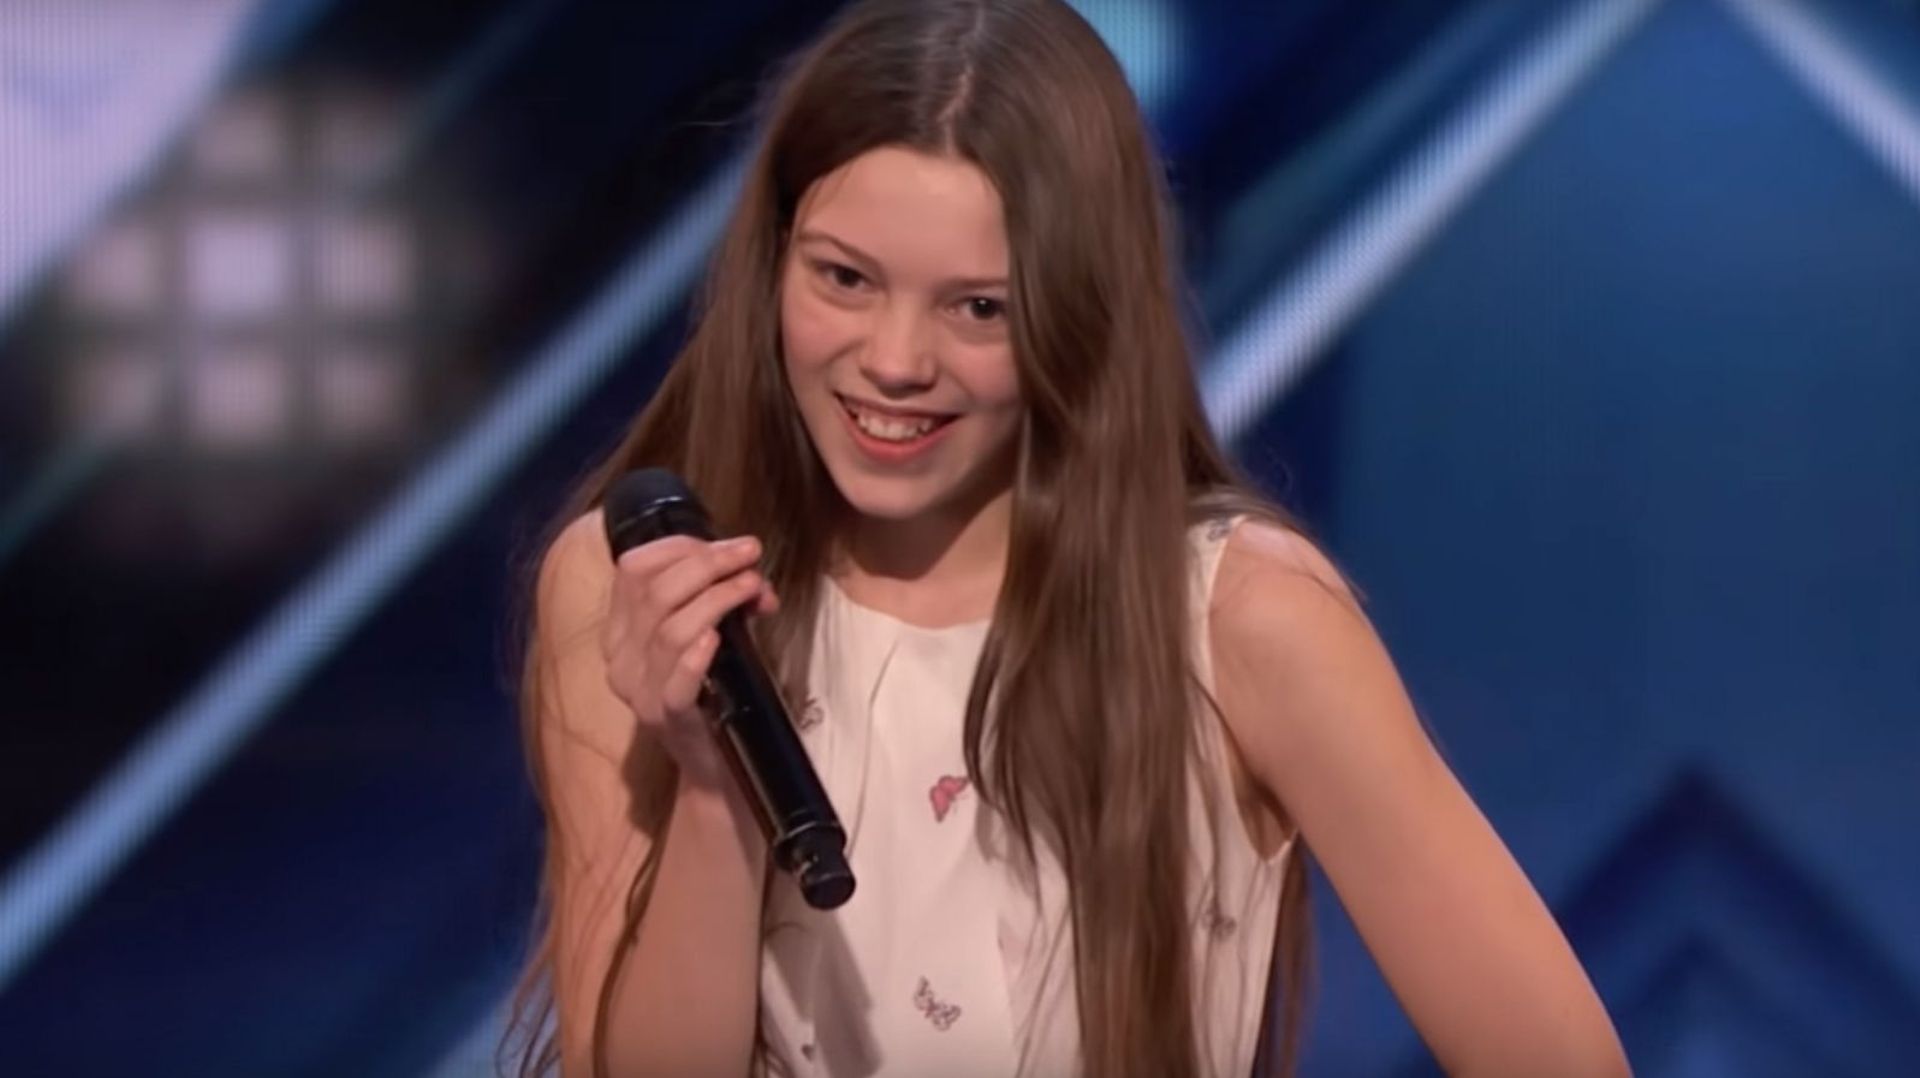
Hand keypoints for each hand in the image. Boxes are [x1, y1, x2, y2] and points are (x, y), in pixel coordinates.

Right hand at [601, 533, 779, 791]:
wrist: (711, 762)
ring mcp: (641, 691)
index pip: (632, 570)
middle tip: (751, 553)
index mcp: (619, 630)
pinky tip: (718, 638)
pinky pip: (676, 682)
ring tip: (753, 586)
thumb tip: (751, 571)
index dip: (681, 547)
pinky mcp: (668, 719)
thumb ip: (718, 598)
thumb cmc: (710, 687)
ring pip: (669, 630)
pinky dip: (696, 656)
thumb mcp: (706, 633)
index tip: (727, 545)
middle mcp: (620, 659)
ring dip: (717, 599)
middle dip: (708, 563)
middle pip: (654, 593)